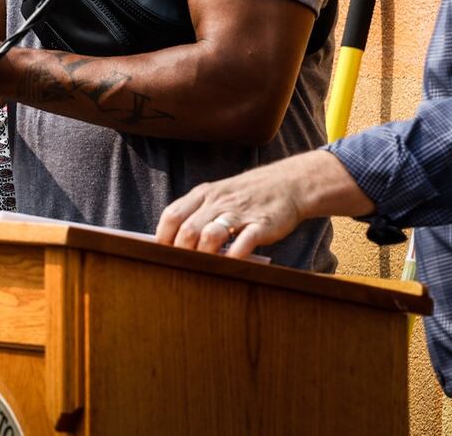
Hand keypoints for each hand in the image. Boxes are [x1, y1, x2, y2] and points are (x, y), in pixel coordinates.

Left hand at [155, 160, 311, 259]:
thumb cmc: (247, 197)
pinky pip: (244, 242)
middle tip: (183, 267)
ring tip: (205, 267)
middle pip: (187, 230)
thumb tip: (174, 243)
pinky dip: (234, 256)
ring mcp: (240, 213)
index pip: (172, 216)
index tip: (162, 254)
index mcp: (202, 195)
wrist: (289, 183)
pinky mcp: (262, 224)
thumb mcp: (217, 196)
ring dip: (203, 255)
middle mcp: (217, 202)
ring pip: (210, 235)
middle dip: (181, 252)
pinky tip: (230, 265)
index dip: (163, 238)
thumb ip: (197, 214)